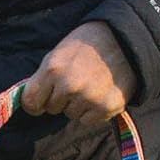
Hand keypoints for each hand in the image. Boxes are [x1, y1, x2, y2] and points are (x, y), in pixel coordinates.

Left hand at [22, 22, 137, 126]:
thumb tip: (30, 101)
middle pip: (51, 109)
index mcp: (54, 69)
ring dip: (78, 104)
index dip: (36, 102)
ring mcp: (88, 97)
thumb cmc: (89, 44)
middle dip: (60, 98)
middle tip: (77, 80)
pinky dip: (92, 110)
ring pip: (70, 114)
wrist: (128, 38)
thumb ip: (44, 77)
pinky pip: (87, 120)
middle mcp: (69, 85)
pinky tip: (101, 93)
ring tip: (92, 84)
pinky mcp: (106, 108)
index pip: (30, 102)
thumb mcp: (60, 52)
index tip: (42, 99)